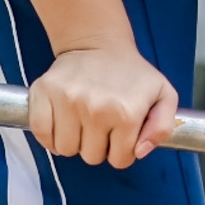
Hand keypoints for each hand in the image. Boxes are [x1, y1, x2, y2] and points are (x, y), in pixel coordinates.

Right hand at [29, 44, 178, 168]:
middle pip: (90, 157)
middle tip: (101, 123)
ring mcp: (68, 101)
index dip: (121, 151)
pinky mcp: (44, 93)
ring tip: (82, 120)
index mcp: (127, 113)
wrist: (99, 44)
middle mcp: (96, 109)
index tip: (119, 134)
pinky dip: (49, 135)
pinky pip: (41, 133)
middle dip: (97, 146)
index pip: (119, 160)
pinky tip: (62, 123)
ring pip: (65, 149)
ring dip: (73, 141)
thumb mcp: (163, 95)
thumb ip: (163, 128)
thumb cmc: (132, 74)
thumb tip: (140, 151)